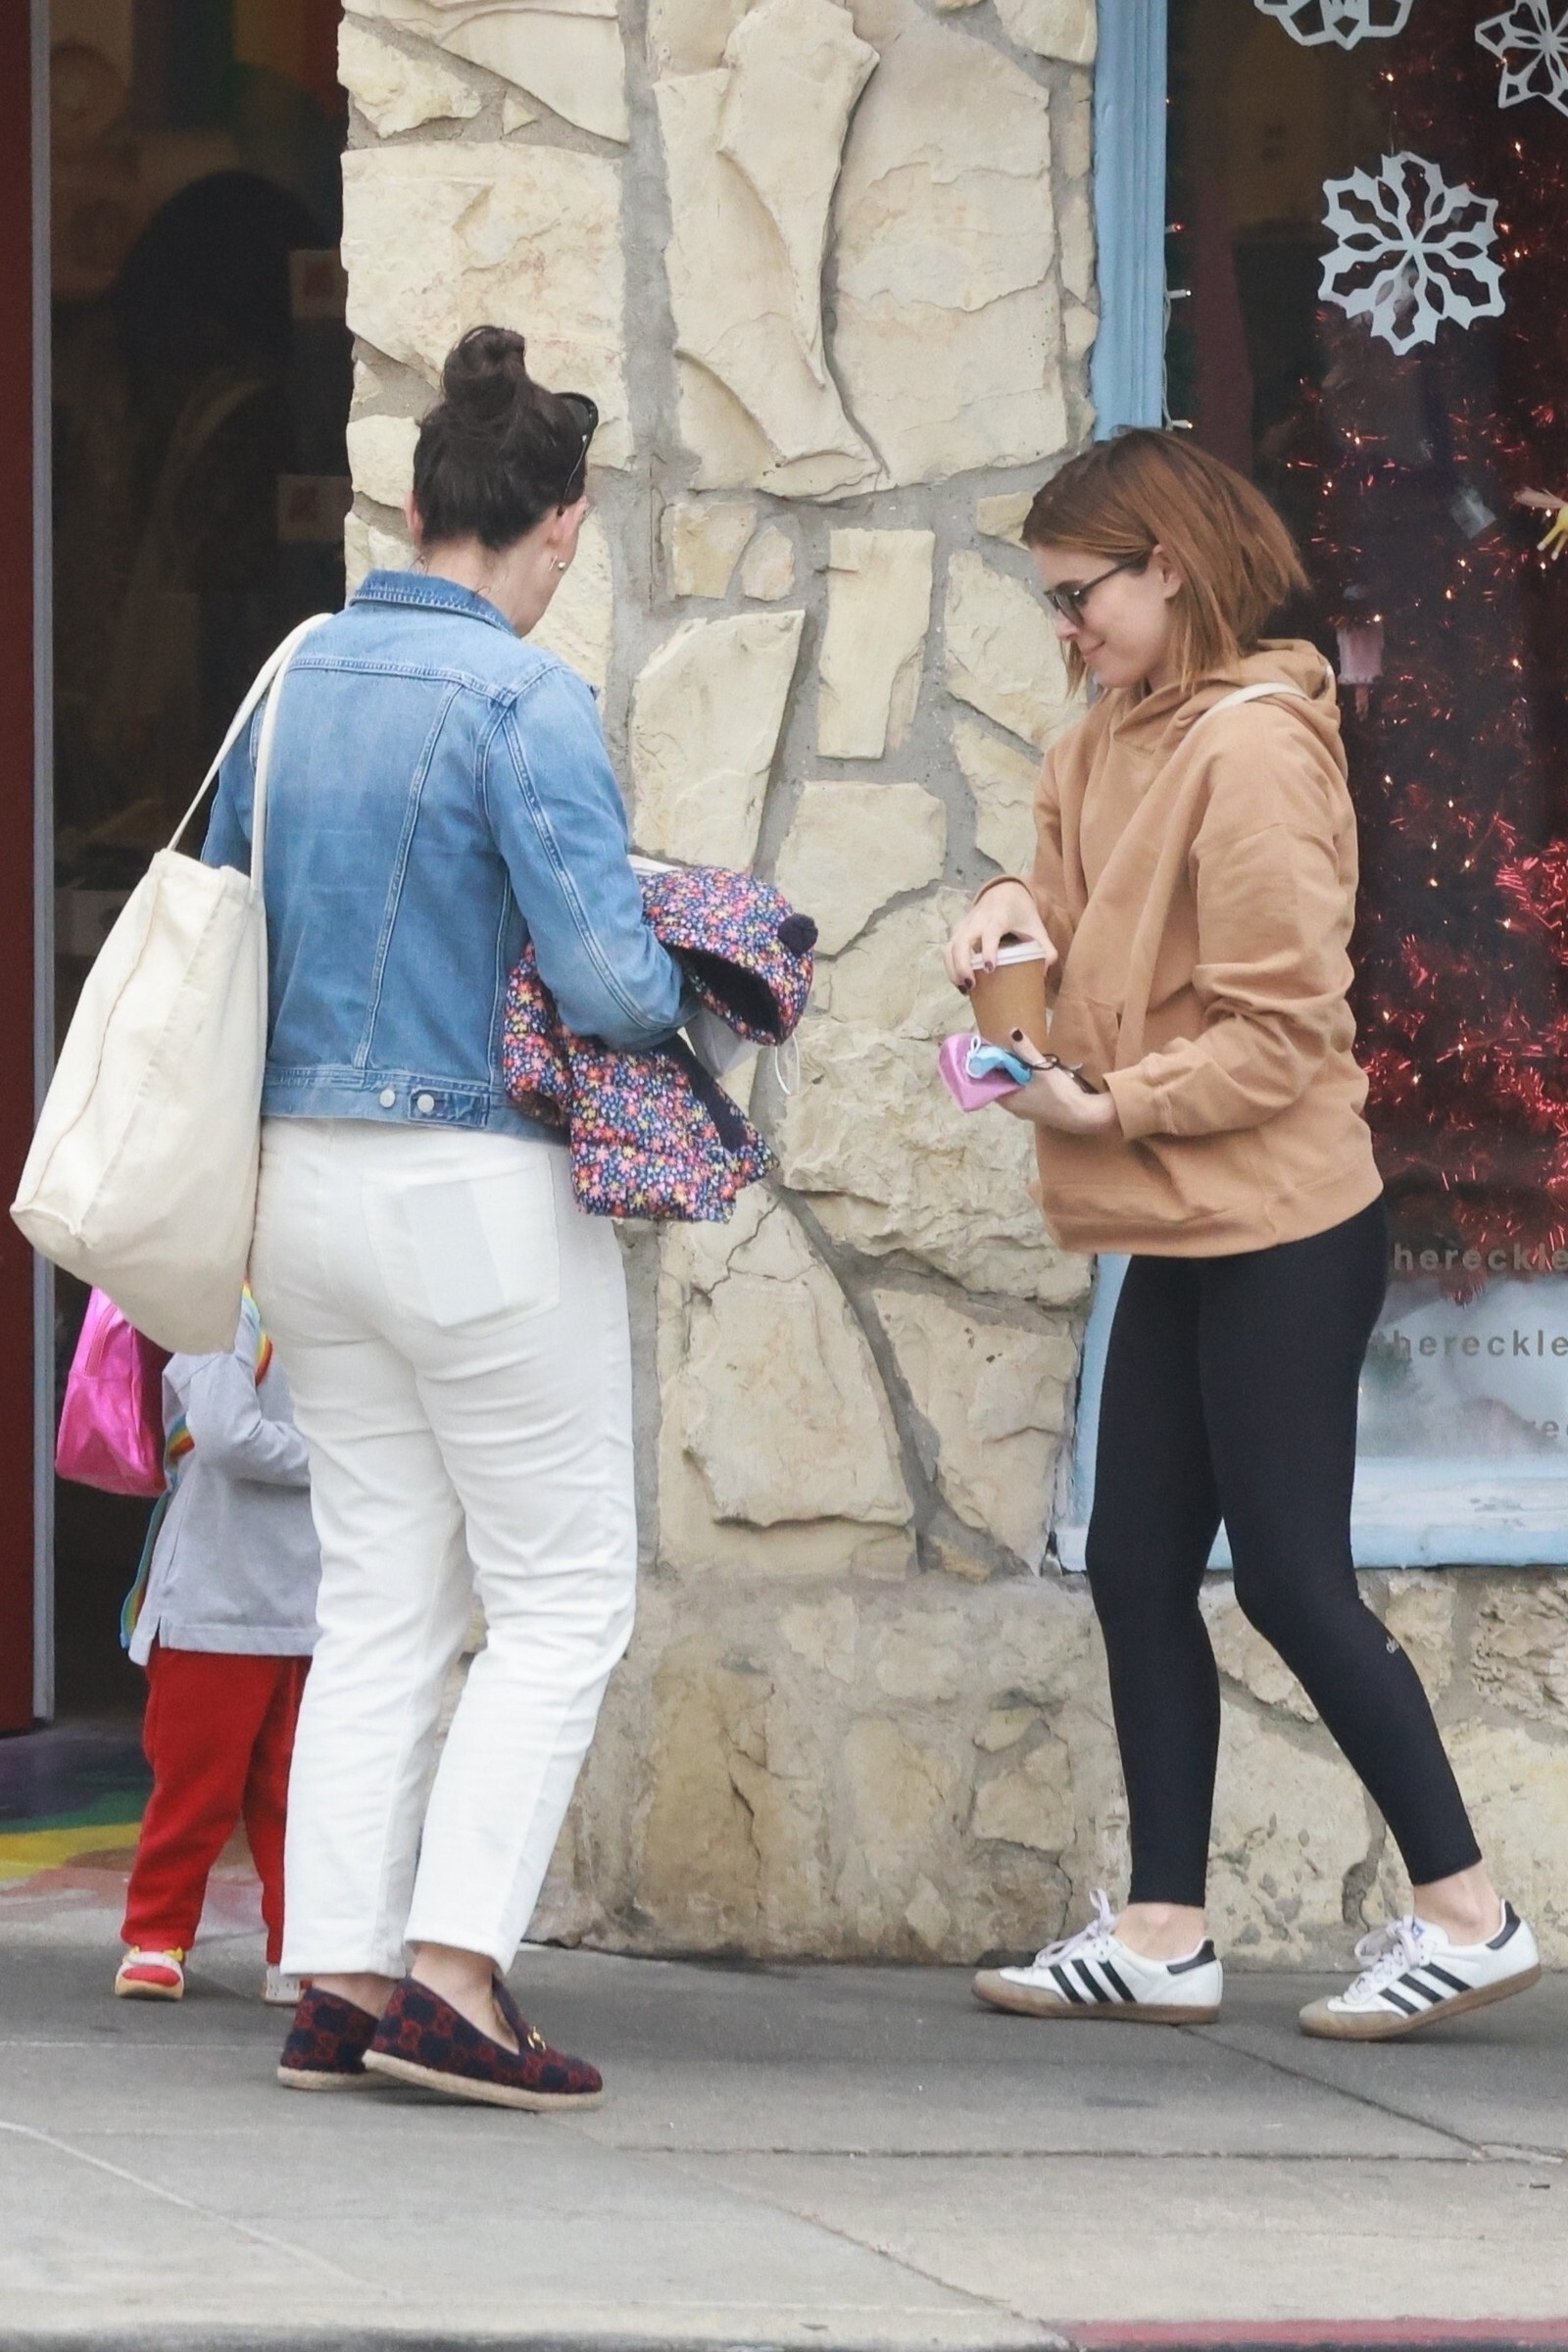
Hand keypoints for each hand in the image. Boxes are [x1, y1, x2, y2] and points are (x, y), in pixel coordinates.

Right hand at [943, 883, 1055, 992]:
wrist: (1003, 892)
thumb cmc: (1021, 913)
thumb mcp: (1037, 928)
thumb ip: (1046, 949)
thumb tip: (1045, 972)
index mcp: (999, 917)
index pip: (990, 933)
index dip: (988, 950)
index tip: (990, 969)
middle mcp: (977, 920)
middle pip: (962, 942)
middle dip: (962, 965)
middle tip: (971, 986)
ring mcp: (964, 925)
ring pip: (950, 947)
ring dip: (953, 969)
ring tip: (964, 989)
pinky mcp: (957, 931)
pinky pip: (948, 950)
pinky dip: (950, 967)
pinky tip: (960, 983)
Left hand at [997, 1031, 1119, 1134]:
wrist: (1082, 1115)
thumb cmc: (1059, 1094)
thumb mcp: (1042, 1068)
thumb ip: (1026, 1050)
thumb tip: (1012, 1031)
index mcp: (1009, 1101)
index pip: (991, 1081)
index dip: (992, 1066)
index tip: (996, 1050)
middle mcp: (1014, 1108)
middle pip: (1003, 1084)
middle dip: (1006, 1068)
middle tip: (1011, 1051)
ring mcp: (1026, 1111)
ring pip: (1015, 1088)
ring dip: (1018, 1074)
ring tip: (1023, 1058)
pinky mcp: (1038, 1110)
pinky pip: (1025, 1093)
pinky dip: (1026, 1082)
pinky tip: (1035, 1072)